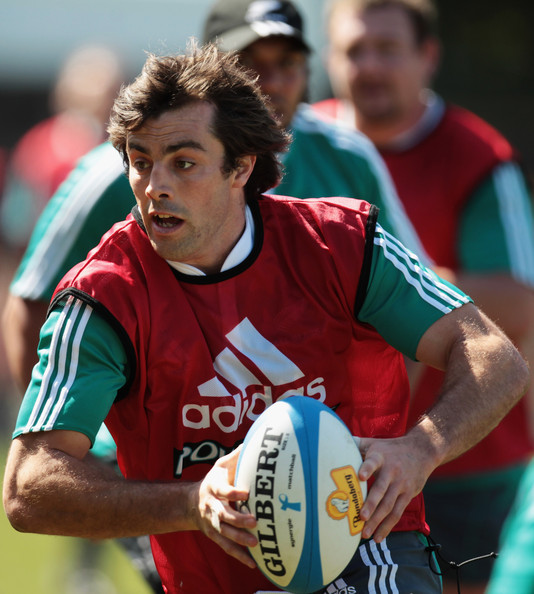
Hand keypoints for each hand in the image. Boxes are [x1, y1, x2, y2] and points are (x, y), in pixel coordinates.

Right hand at [194, 446, 257, 567]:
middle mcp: (211, 506)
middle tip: (255, 520)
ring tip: (255, 542)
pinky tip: (252, 562)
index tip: (247, 493)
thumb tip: (252, 442)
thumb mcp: (221, 465)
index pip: (223, 490)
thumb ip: (236, 456)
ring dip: (239, 539)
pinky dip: (238, 555)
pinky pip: (226, 547)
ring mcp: (212, 523)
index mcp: (214, 487)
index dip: (233, 492)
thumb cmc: (214, 479)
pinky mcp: (214, 535)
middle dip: (238, 519)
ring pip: (224, 533)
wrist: (191, 502)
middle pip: (223, 514)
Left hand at [357, 433, 437, 542]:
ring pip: (389, 505)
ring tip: (366, 534)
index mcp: (380, 457)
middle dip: (371, 504)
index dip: (367, 468)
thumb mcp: (375, 443)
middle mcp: (392, 471)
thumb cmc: (391, 448)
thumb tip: (336, 442)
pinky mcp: (408, 494)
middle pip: (381, 489)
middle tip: (361, 517)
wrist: (422, 450)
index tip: (360, 476)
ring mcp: (401, 484)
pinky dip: (388, 526)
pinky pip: (397, 512)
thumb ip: (357, 444)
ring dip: (378, 521)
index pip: (372, 462)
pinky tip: (378, 536)